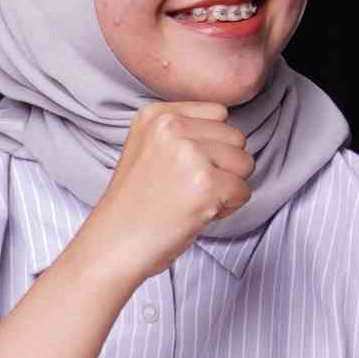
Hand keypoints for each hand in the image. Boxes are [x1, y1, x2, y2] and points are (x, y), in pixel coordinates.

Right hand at [80, 99, 256, 274]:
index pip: (219, 114)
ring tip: (191, 200)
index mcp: (156, 114)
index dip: (212, 146)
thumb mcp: (148, 147)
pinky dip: (228, 208)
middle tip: (187, 189)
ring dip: (227, 187)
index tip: (183, 169)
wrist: (114, 244)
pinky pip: (244, 191)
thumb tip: (232, 135)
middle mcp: (171, 127)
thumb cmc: (136, 204)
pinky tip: (196, 214)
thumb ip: (185, 131)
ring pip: (244, 163)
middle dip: (223, 167)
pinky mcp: (205, 184)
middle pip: (235, 138)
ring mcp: (188, 154)